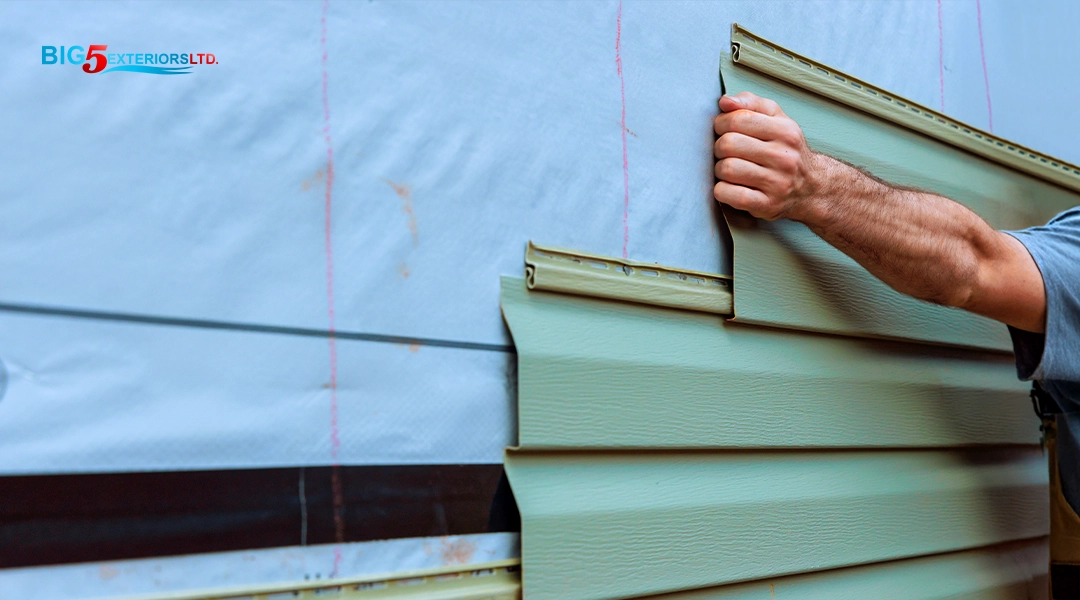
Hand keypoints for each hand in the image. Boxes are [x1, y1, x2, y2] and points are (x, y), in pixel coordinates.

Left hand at [713, 92, 821, 220]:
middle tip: (726, 152)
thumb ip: (750, 103)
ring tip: (730, 169)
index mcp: (785, 131)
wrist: (812, 187)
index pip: (738, 119)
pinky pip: (730, 194)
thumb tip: (725, 101)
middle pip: (728, 144)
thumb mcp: (776, 119)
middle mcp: (784, 157)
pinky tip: (729, 186)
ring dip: (720, 169)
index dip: (721, 123)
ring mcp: (777, 183)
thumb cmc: (786, 151)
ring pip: (726, 169)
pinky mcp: (767, 205)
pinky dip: (721, 190)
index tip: (723, 130)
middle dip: (719, 147)